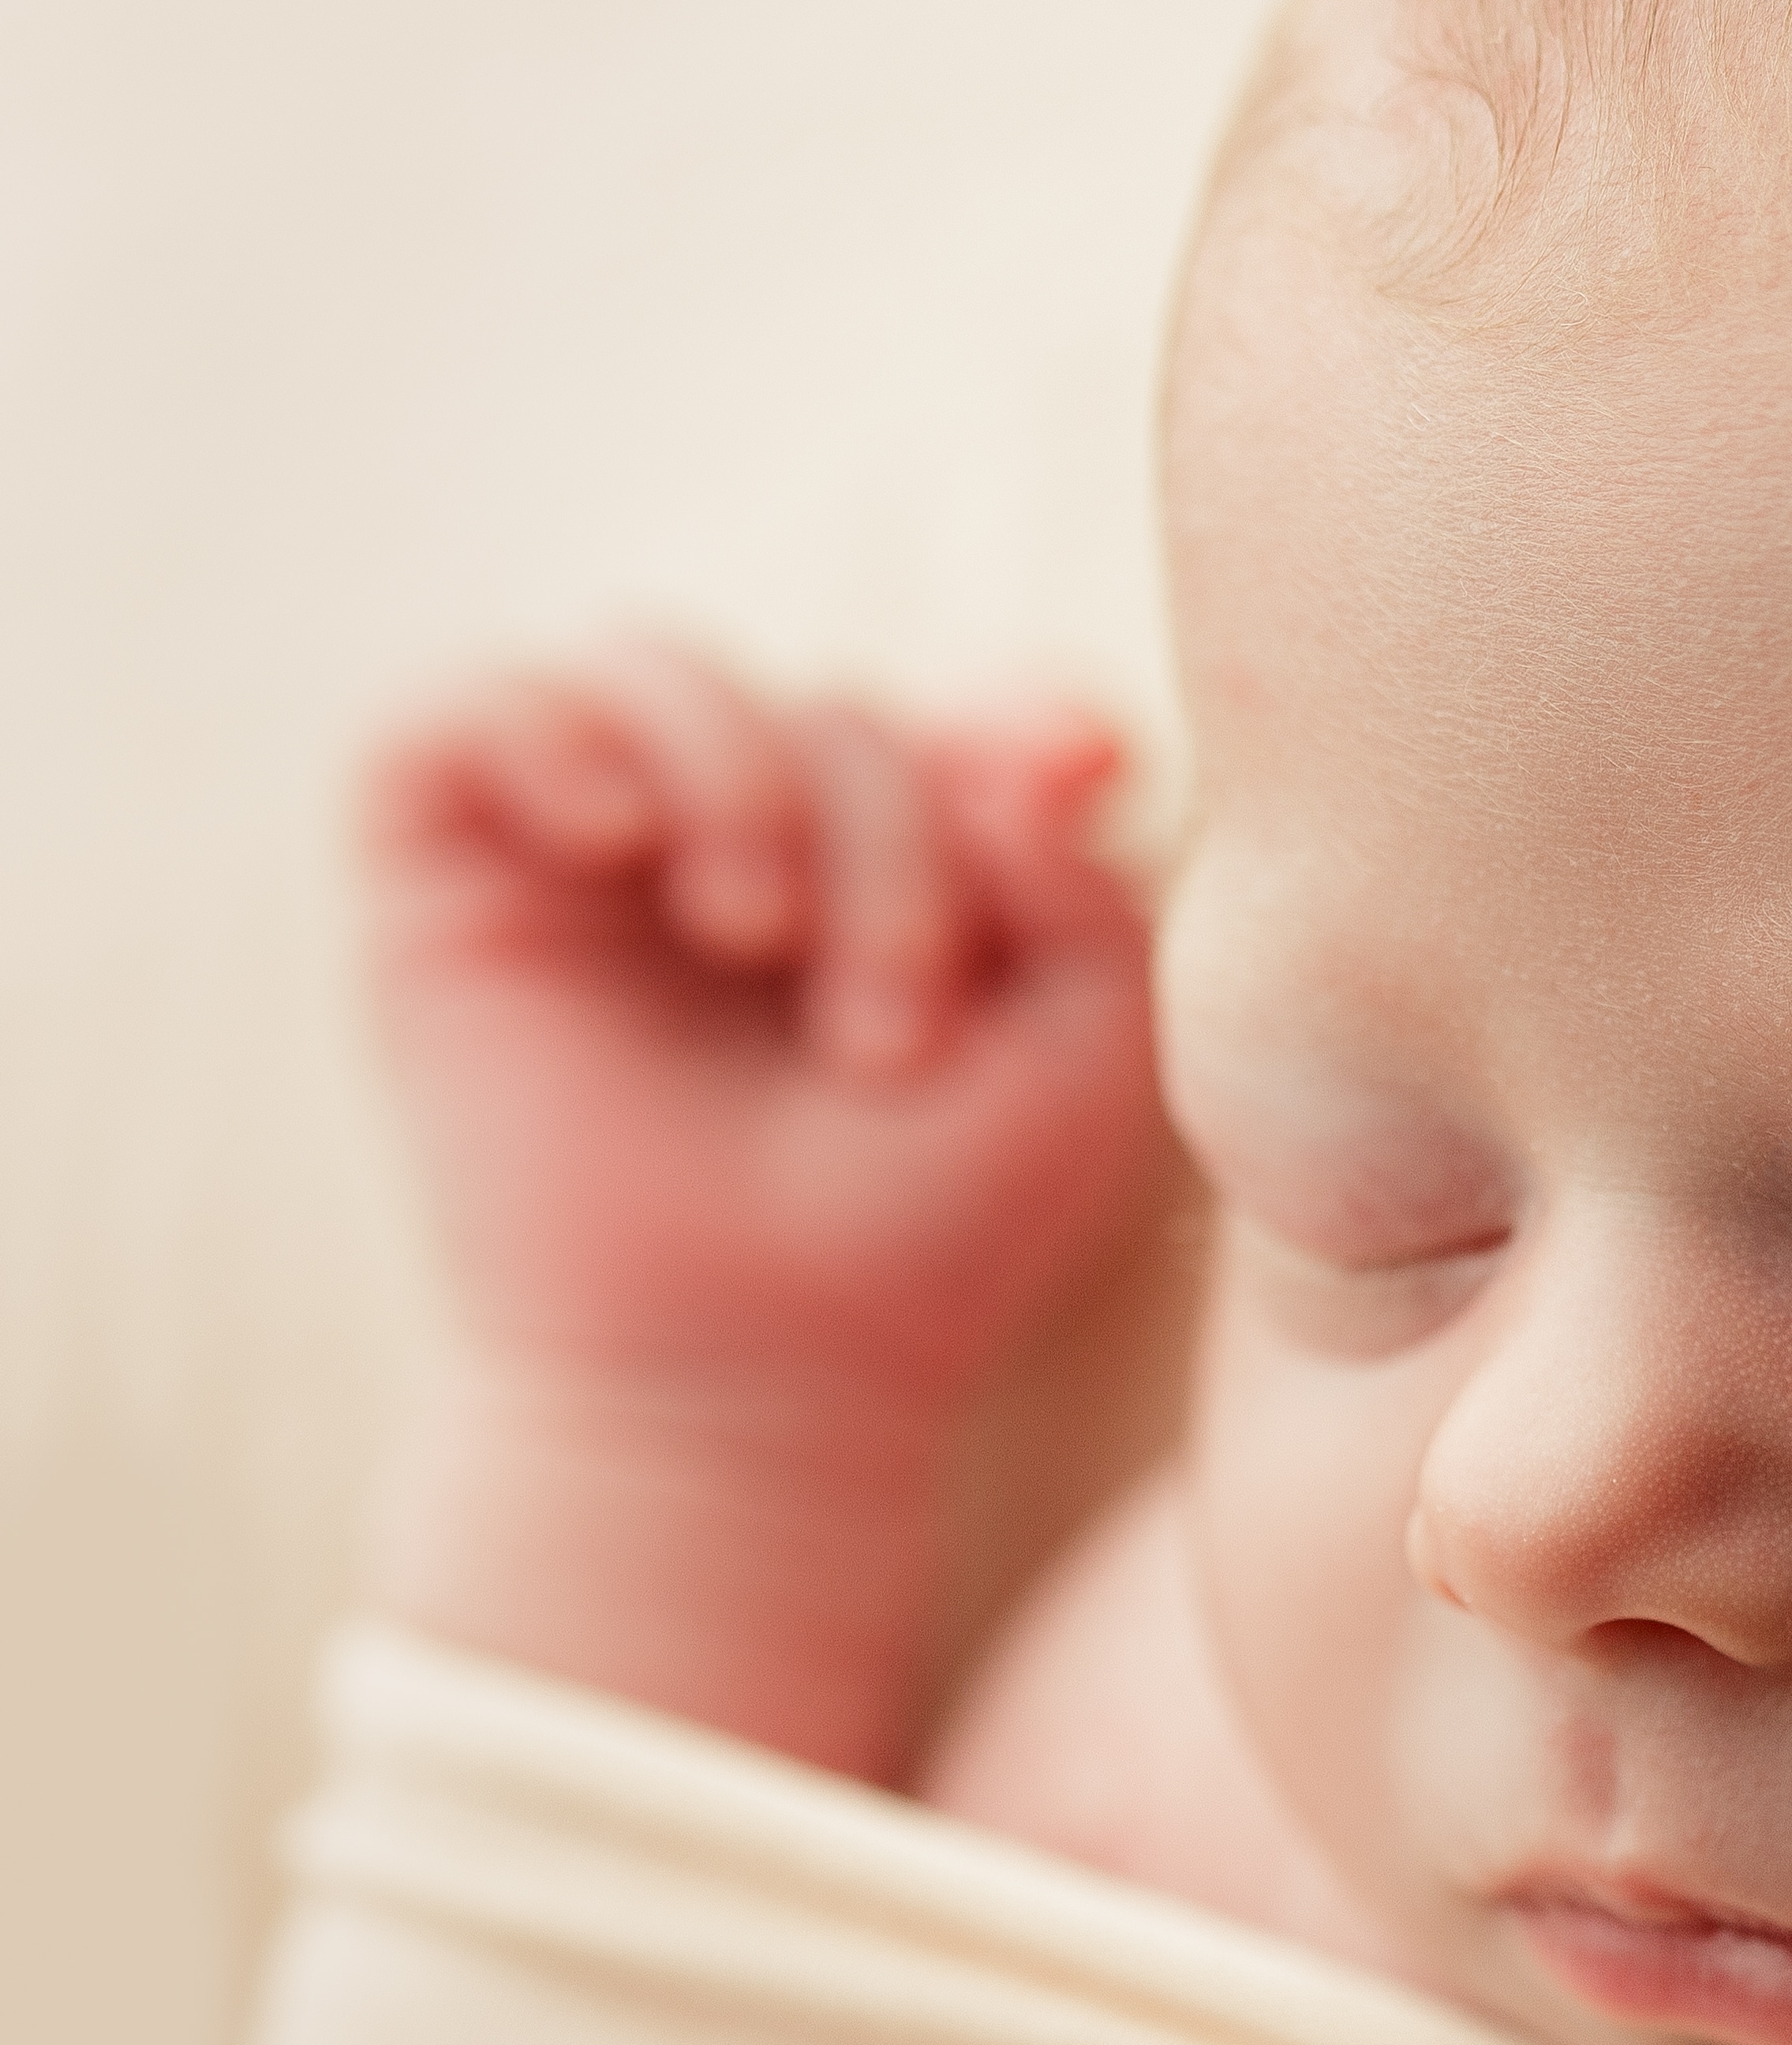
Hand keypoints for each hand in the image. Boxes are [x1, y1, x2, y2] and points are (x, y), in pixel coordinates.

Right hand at [356, 638, 1163, 1771]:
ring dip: (734, 769)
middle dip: (886, 841)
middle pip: (828, 708)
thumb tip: (1023, 757)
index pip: (946, 715)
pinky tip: (616, 837)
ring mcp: (591, 869)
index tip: (1072, 780)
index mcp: (891, 885)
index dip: (1011, 715)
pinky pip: (456, 708)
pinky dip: (545, 732)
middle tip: (891, 1028)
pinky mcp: (448, 894)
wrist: (753, 1379)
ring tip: (753, 928)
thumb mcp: (1080, 1058)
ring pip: (646, 665)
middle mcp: (744, 856)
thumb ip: (1091, 887)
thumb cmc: (927, 1236)